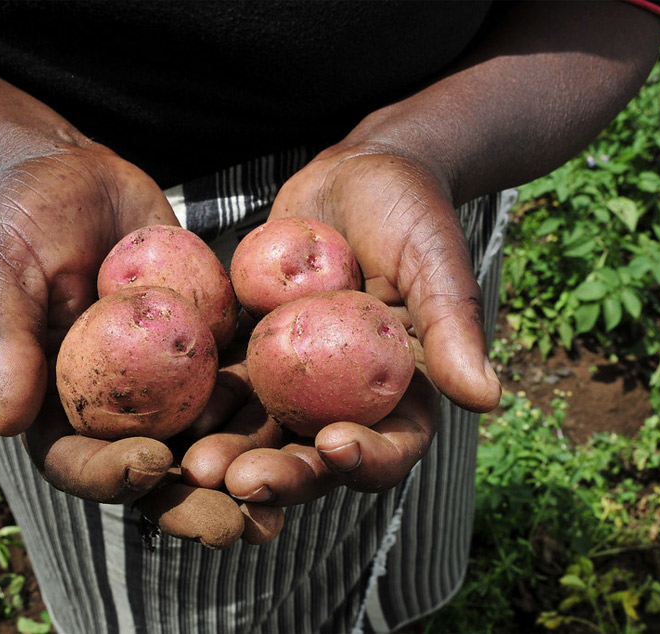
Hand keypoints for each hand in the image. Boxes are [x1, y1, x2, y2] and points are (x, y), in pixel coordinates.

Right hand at [0, 139, 279, 547]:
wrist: (75, 174)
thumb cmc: (22, 218)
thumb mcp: (1, 268)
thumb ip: (3, 339)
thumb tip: (4, 421)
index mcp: (55, 406)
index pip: (81, 461)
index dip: (115, 475)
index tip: (155, 464)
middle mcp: (115, 405)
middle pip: (153, 470)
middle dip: (195, 501)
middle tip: (238, 523)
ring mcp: (164, 380)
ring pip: (206, 436)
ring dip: (246, 467)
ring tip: (291, 488)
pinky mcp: (206, 346)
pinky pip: (239, 378)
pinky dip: (271, 403)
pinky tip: (314, 421)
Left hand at [182, 144, 499, 506]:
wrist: (356, 173)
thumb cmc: (411, 213)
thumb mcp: (436, 263)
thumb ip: (453, 329)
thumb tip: (487, 399)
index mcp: (404, 391)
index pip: (393, 445)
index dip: (366, 459)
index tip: (333, 444)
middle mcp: (348, 398)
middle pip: (317, 454)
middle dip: (281, 474)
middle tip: (240, 482)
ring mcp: (298, 380)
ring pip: (264, 430)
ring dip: (231, 452)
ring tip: (195, 464)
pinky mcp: (256, 352)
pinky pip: (228, 384)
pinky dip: (205, 402)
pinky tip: (172, 414)